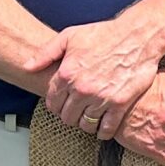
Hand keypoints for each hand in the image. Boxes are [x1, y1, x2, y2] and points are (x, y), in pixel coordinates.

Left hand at [45, 17, 162, 135]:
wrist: (137, 36)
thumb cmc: (104, 33)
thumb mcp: (70, 36)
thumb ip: (46, 53)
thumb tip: (27, 67)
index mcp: (67, 73)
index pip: (52, 102)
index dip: (56, 105)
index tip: (63, 104)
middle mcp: (82, 88)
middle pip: (67, 117)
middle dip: (70, 115)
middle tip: (76, 111)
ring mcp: (101, 98)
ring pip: (85, 125)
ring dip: (86, 124)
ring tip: (89, 118)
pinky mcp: (120, 104)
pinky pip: (107, 128)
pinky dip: (103, 132)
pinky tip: (103, 128)